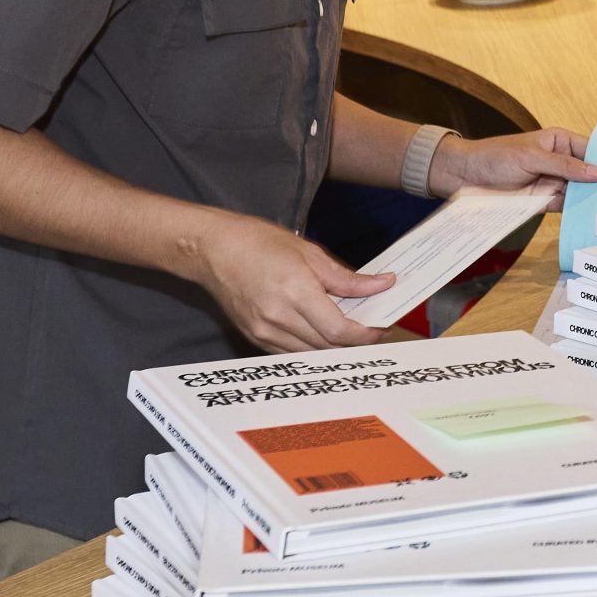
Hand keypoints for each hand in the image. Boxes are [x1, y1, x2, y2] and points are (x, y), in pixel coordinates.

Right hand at [191, 215, 393, 351]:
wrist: (214, 250)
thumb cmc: (259, 243)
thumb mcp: (309, 253)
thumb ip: (346, 278)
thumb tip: (382, 284)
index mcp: (294, 291)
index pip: (339, 330)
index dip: (365, 334)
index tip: (381, 327)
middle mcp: (277, 317)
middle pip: (328, 346)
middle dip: (355, 342)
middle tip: (373, 328)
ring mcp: (264, 331)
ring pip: (311, 354)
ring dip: (335, 347)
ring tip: (352, 331)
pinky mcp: (255, 337)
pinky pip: (292, 353)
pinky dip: (312, 347)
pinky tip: (324, 333)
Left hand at [427, 128, 596, 198]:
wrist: (463, 177)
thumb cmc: (495, 156)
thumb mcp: (532, 157)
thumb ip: (565, 167)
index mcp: (560, 141)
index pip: (591, 149)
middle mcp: (560, 161)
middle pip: (589, 173)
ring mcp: (553, 182)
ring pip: (580, 192)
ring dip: (594, 199)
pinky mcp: (544, 201)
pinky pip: (566, 207)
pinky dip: (578, 212)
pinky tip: (594, 216)